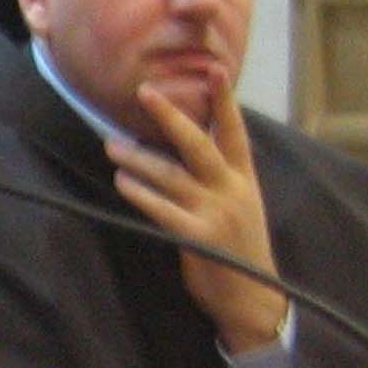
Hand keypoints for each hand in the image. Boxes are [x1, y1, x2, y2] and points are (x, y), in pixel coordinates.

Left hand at [105, 70, 287, 352]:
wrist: (255, 298)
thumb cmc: (239, 250)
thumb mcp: (242, 206)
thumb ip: (220, 178)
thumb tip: (187, 147)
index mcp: (245, 179)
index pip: (235, 132)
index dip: (224, 101)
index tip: (214, 68)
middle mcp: (232, 190)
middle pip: (198, 143)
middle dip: (170, 115)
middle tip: (145, 92)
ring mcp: (215, 212)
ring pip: (171, 174)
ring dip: (138, 157)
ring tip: (111, 144)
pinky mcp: (197, 236)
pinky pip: (161, 207)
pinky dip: (139, 192)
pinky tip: (122, 180)